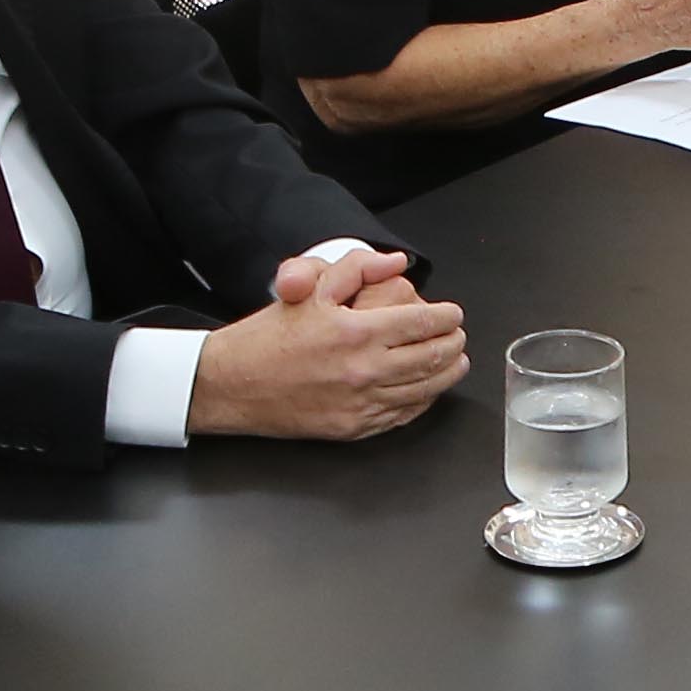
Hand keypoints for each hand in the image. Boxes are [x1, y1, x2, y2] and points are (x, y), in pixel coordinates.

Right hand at [189, 251, 468, 438]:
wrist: (232, 385)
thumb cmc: (267, 337)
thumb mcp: (308, 289)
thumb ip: (356, 268)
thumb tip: (395, 262)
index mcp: (357, 332)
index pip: (422, 323)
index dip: (446, 317)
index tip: (453, 314)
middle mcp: (365, 371)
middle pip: (432, 358)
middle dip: (453, 344)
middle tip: (458, 336)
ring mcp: (362, 404)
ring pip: (424, 390)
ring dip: (446, 375)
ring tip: (454, 362)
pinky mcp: (354, 428)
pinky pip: (402, 415)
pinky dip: (422, 401)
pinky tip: (426, 390)